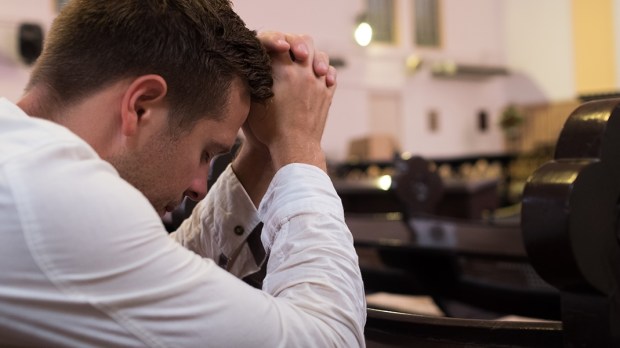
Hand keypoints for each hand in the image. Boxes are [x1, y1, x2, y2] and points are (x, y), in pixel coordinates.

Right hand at [232, 33, 336, 205]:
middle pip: (305, 41)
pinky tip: (316, 76)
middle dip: (297, 43)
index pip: (281, 41)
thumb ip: (254, 79)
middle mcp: (304, 74)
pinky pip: (331, 74)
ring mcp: (318, 83)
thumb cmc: (268, 129)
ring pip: (321, 56)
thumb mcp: (252, 102)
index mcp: (283, 72)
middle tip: (292, 52)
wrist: (293, 148)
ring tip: (305, 64)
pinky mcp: (327, 95)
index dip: (275, 40)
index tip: (274, 47)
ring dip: (314, 57)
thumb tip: (254, 62)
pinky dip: (324, 72)